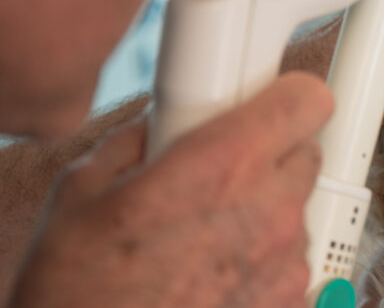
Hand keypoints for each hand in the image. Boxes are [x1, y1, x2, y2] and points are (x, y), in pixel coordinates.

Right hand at [9, 72, 332, 307]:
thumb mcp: (81, 192)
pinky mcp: (290, 304)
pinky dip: (264, 264)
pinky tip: (214, 276)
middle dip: (269, 156)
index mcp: (221, 167)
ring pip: (297, 210)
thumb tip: (161, 124)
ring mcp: (284, 264)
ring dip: (265, 215)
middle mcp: (267, 211)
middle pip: (306, 153)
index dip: (290, 97)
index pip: (306, 101)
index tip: (274, 101)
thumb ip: (138, 141)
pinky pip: (291, 262)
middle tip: (220, 177)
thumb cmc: (76, 292)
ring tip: (204, 241)